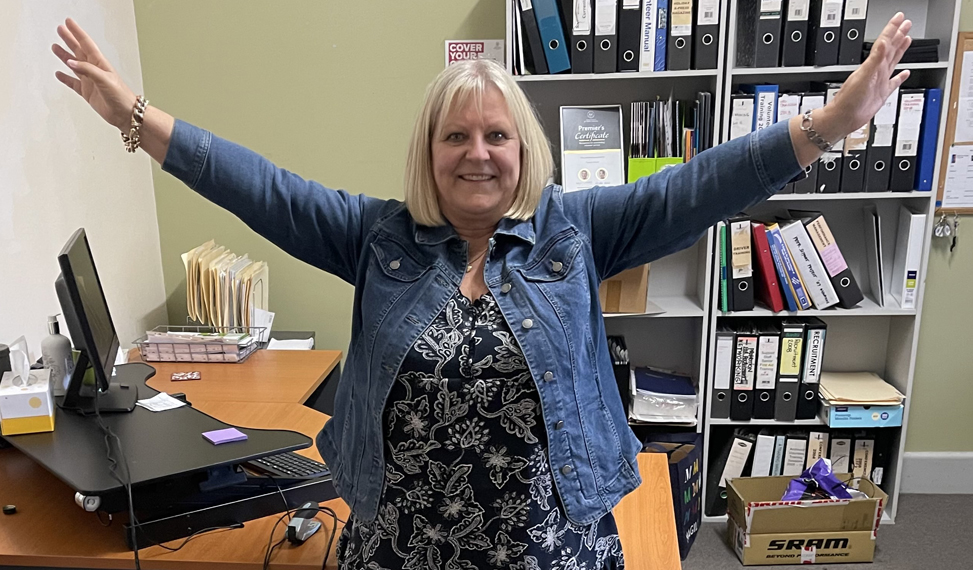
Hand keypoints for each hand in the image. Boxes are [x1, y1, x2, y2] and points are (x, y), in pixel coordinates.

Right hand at [52, 18, 136, 131]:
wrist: (126, 114)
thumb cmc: (121, 96)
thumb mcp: (105, 79)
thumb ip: (87, 70)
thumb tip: (71, 62)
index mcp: (100, 63)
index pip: (86, 44)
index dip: (77, 33)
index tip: (68, 23)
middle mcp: (94, 70)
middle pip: (78, 51)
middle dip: (69, 40)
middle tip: (60, 30)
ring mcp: (90, 81)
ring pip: (74, 65)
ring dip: (65, 56)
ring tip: (55, 47)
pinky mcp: (87, 92)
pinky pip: (73, 83)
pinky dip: (65, 78)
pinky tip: (59, 74)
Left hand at [819, 13, 912, 138]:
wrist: (843, 117)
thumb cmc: (849, 99)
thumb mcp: (863, 76)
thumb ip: (874, 59)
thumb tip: (883, 43)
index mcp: (873, 65)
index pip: (885, 41)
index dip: (892, 29)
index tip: (900, 17)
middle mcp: (876, 71)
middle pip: (891, 48)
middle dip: (899, 35)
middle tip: (906, 23)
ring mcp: (879, 81)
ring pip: (893, 61)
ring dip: (900, 50)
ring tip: (907, 39)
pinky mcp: (882, 93)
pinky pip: (894, 82)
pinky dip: (900, 77)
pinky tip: (905, 73)